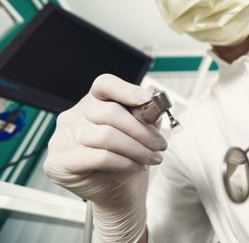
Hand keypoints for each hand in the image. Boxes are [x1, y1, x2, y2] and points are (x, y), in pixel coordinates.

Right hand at [44, 74, 167, 241]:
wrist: (119, 193)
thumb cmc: (129, 158)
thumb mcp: (143, 131)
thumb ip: (146, 113)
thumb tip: (153, 93)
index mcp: (92, 103)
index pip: (105, 85)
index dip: (127, 90)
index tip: (148, 99)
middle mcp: (73, 116)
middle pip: (110, 112)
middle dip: (142, 130)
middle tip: (161, 144)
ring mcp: (62, 138)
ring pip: (106, 136)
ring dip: (137, 149)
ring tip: (153, 158)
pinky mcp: (58, 161)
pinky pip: (97, 157)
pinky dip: (124, 162)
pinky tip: (137, 167)